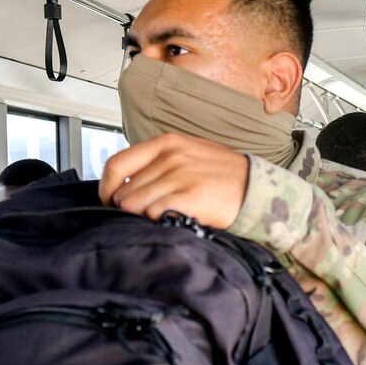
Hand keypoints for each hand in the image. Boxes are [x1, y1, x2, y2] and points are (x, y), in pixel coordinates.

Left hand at [100, 132, 248, 228]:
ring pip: (134, 204)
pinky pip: (152, 213)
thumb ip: (160, 160)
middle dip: (127, 208)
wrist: (259, 189)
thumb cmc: (226, 175)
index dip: (106, 187)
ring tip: (160, 218)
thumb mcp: (191, 153)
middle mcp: (171, 156)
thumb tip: (128, 180)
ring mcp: (180, 176)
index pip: (117, 164)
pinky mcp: (190, 197)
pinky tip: (170, 220)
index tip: (110, 200)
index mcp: (168, 142)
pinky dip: (156, 221)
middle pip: (124, 190)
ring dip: (142, 217)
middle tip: (141, 216)